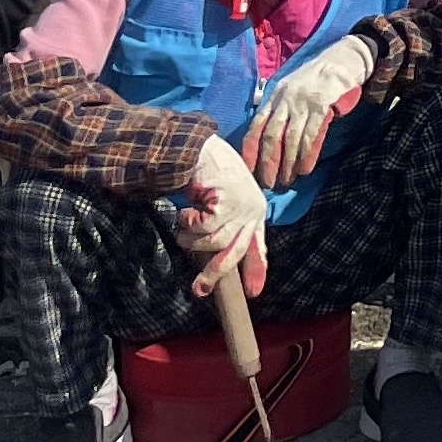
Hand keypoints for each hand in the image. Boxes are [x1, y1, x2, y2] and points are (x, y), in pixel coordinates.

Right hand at [175, 133, 270, 301]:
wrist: (198, 148)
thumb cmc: (208, 175)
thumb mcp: (221, 202)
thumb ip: (224, 226)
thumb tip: (213, 262)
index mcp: (254, 212)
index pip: (257, 246)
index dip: (255, 270)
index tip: (254, 293)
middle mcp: (252, 211)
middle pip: (235, 253)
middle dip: (215, 273)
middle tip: (200, 290)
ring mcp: (242, 207)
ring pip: (213, 242)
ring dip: (191, 238)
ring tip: (184, 224)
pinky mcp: (226, 204)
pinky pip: (202, 228)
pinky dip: (188, 222)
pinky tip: (185, 210)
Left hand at [239, 33, 372, 185]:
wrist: (344, 57)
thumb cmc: (318, 77)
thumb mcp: (293, 89)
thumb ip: (281, 108)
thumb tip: (271, 138)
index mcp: (274, 96)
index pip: (255, 127)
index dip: (250, 151)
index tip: (248, 171)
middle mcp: (284, 99)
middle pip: (271, 136)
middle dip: (268, 163)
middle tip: (270, 184)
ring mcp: (303, 101)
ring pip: (290, 139)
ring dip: (288, 163)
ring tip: (288, 180)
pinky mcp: (322, 103)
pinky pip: (311, 134)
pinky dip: (307, 154)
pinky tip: (305, 168)